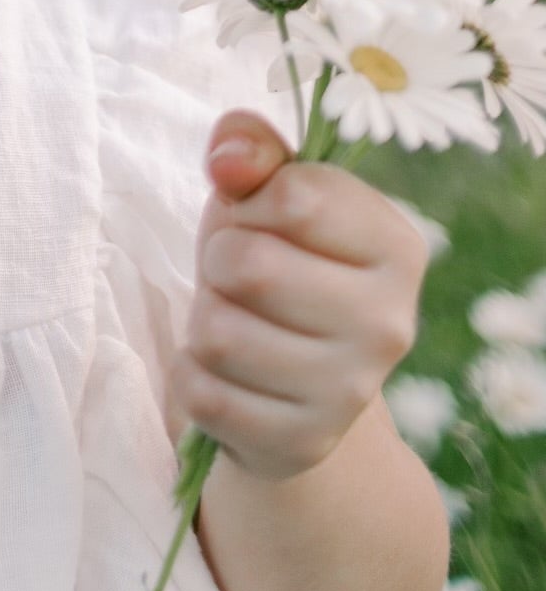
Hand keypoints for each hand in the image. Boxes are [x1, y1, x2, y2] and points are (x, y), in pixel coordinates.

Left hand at [165, 110, 427, 485]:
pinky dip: (193, 376)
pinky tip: (227, 373)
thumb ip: (249, 146)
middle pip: (249, 265)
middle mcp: (392, 324)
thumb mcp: (265, 190)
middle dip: (218, 259)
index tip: (258, 218)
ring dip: (204, 318)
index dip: (248, 200)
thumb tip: (228, 161)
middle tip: (238, 274)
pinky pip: (202, 394)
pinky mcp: (302, 443)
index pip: (293, 196)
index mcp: (397, 246)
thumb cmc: (275, 255)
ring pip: (219, 334)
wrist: (292, 376)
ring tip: (236, 320)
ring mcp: (352, 393)